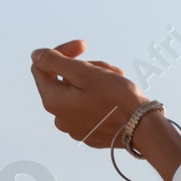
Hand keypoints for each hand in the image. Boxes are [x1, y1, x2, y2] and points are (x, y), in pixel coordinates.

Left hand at [29, 39, 147, 147]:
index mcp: (53, 101)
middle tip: (109, 67)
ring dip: (95, 81)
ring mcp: (75, 128)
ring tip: (117, 80)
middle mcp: (59, 118)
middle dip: (84, 68)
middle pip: (63, 80)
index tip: (84, 46)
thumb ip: (54, 61)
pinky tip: (117, 96)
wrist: (144, 129)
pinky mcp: (90, 134)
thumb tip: (36, 55)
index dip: (62, 51)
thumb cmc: (117, 99)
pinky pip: (88, 109)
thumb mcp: (84, 73)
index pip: (42, 66)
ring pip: (77, 94)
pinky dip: (99, 98)